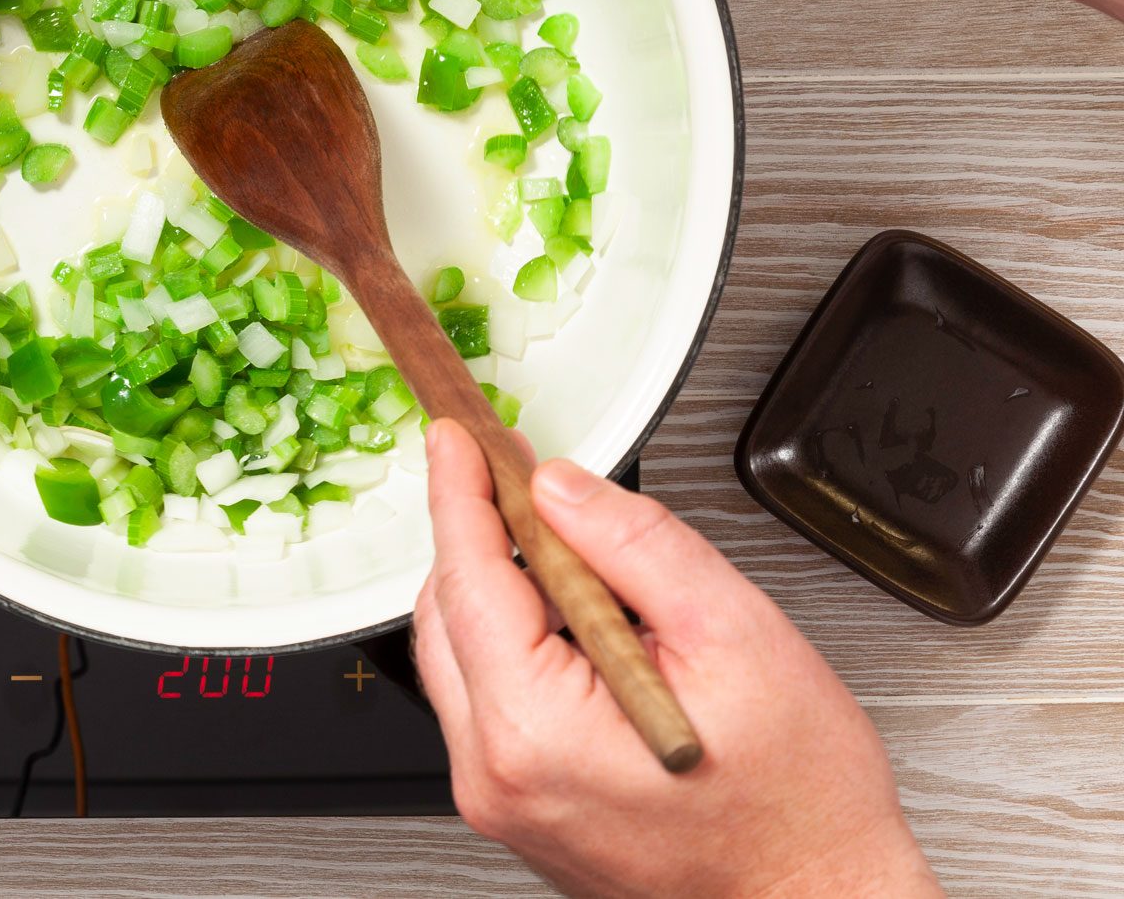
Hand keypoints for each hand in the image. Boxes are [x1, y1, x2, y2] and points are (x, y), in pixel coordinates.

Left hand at [414, 419, 940, 897]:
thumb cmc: (797, 805)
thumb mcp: (732, 636)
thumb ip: (634, 545)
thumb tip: (562, 488)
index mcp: (535, 730)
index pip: (468, 578)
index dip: (461, 492)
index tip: (456, 437)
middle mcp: (497, 774)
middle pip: (446, 615)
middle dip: (476, 533)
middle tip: (517, 474)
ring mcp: (501, 798)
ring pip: (459, 655)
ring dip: (496, 586)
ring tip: (565, 548)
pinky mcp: (517, 805)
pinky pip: (486, 700)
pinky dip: (512, 642)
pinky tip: (571, 619)